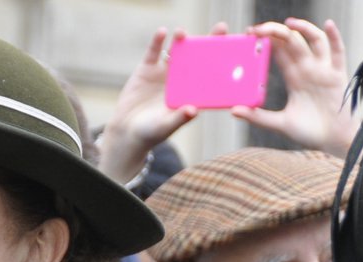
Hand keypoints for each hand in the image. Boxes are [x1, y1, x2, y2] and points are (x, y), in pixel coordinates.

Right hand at [95, 26, 216, 184]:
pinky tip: (162, 32)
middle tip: (221, 28)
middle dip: (210, 42)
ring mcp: (165, 72)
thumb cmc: (151, 133)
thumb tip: (193, 111)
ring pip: (177, 51)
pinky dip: (157, 41)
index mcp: (192, 92)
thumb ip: (179, 118)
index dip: (224, 62)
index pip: (212, 74)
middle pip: (199, 57)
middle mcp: (182, 79)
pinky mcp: (147, 68)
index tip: (236, 50)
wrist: (127, 131)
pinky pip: (154, 52)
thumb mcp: (165, 126)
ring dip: (182, 39)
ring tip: (183, 32)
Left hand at [233, 18, 357, 155]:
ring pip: (314, 40)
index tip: (250, 33)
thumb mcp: (279, 123)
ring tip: (288, 23)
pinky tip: (327, 24)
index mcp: (294, 77)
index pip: (279, 51)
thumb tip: (233, 110)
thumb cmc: (308, 133)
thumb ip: (258, 117)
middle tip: (259, 28)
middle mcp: (308, 69)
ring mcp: (323, 70)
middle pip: (293, 41)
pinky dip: (334, 36)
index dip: (266, 40)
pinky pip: (337, 51)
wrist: (332, 143)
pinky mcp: (337, 75)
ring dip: (303, 28)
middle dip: (277, 32)